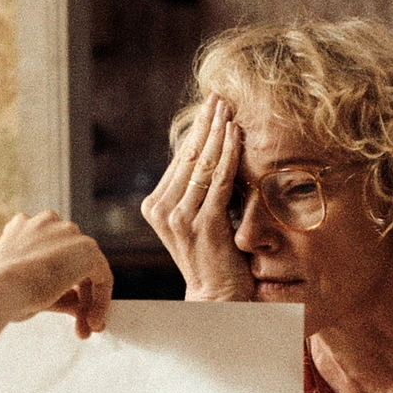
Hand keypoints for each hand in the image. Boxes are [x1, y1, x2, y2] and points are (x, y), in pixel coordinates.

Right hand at [0, 210, 112, 337]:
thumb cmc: (1, 293)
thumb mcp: (28, 287)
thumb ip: (56, 290)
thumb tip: (79, 304)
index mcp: (25, 226)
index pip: (52, 255)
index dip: (58, 285)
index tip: (56, 308)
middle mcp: (47, 222)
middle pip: (72, 262)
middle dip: (78, 296)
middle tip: (79, 325)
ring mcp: (67, 232)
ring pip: (87, 270)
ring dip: (89, 301)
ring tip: (86, 327)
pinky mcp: (87, 249)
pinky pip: (101, 277)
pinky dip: (100, 301)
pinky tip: (92, 321)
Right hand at [141, 93, 253, 300]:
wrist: (217, 296)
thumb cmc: (213, 256)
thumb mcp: (196, 219)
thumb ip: (195, 191)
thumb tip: (209, 150)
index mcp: (155, 206)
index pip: (179, 160)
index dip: (196, 130)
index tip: (209, 106)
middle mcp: (162, 210)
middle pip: (188, 157)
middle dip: (205, 123)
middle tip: (219, 96)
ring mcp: (181, 218)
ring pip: (202, 165)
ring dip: (217, 132)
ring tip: (228, 108)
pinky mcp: (204, 224)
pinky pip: (219, 181)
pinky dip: (229, 155)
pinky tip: (236, 135)